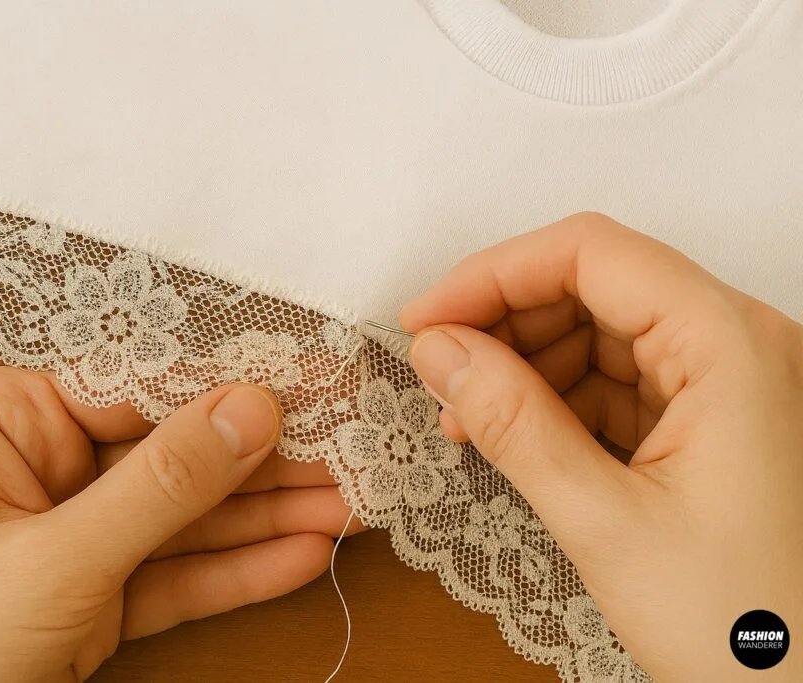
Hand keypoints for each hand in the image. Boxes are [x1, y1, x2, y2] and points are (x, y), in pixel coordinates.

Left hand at [0, 368, 362, 682]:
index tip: (317, 384)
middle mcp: (40, 465)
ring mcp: (70, 534)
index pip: (142, 386)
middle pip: (176, 452)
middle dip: (267, 463)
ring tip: (350, 508)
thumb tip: (252, 409)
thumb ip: (161, 484)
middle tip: (353, 454)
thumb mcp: (54, 559)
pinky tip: (302, 557)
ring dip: (268, 518)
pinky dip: (237, 573)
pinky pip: (176, 575)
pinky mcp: (91, 597)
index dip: (234, 388)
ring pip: (187, 517)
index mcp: (5, 420)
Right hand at [400, 212, 802, 681]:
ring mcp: (725, 384)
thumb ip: (514, 425)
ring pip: (598, 334)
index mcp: (729, 346)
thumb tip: (440, 351)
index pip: (591, 254)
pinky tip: (514, 437)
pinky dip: (555, 403)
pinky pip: (614, 383)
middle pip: (593, 287)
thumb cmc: (748, 626)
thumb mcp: (607, 524)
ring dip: (523, 366)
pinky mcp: (708, 423)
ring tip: (467, 419)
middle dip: (504, 324)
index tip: (425, 318)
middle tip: (437, 373)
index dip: (493, 274)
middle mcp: (734, 346)